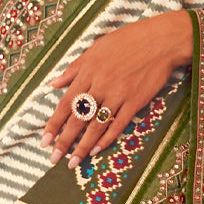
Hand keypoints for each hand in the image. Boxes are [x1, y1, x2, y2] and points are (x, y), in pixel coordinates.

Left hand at [42, 10, 192, 168]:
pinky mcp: (134, 102)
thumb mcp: (96, 48)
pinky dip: (106, 139)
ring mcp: (118, 94)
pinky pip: (117, 125)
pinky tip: (96, 150)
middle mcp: (100, 84)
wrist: (159, 41)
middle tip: (53, 159)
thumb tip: (54, 84)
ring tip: (73, 162)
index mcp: (88, 71)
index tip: (44, 140)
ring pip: (96, 125)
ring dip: (82, 146)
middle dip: (64, 141)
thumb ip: (74, 68)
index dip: (53, 123)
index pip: (65, 102)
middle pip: (77, 118)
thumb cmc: (127, 41)